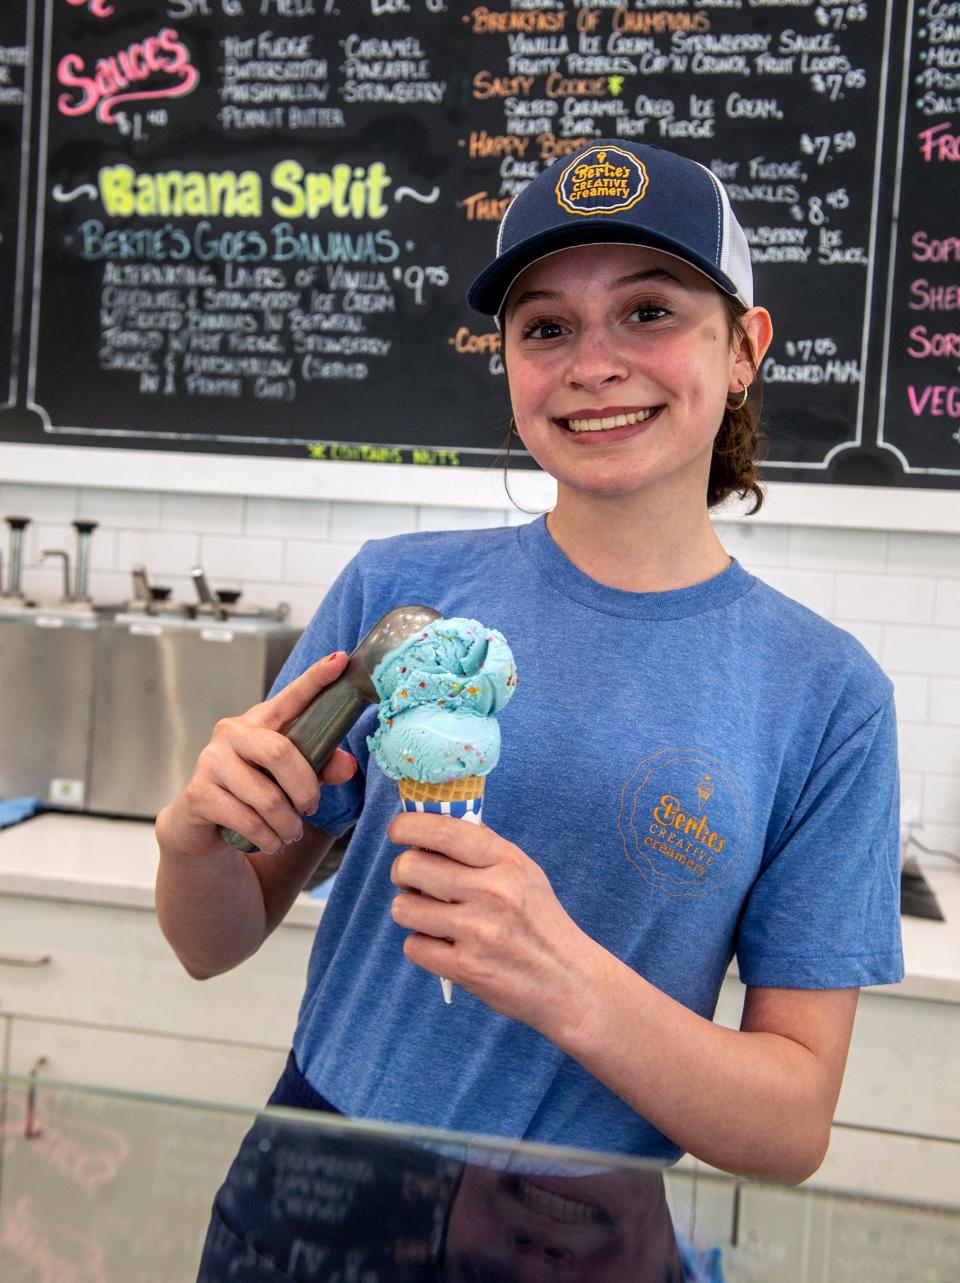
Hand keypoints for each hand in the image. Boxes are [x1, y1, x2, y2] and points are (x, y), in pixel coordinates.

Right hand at [158, 651, 356, 858]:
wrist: (201, 823)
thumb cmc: (252, 790)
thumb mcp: (290, 778)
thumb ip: (321, 768)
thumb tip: (348, 766)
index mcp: (260, 721)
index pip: (292, 696)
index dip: (316, 678)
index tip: (341, 660)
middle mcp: (232, 733)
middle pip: (280, 753)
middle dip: (305, 788)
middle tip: (311, 807)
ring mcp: (211, 761)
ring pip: (266, 796)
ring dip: (287, 824)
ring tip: (290, 833)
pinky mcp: (199, 793)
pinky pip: (246, 820)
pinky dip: (267, 837)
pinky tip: (271, 841)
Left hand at [387, 812, 601, 1032]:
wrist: (568, 982)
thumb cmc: (541, 923)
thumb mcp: (525, 873)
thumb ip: (483, 848)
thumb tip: (434, 823)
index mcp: (506, 861)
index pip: (443, 830)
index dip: (408, 826)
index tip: (397, 831)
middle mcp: (492, 892)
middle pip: (411, 867)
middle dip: (402, 872)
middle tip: (413, 880)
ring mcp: (478, 932)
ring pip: (404, 907)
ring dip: (409, 911)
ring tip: (431, 916)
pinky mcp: (466, 969)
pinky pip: (413, 946)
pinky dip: (422, 946)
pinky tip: (444, 946)